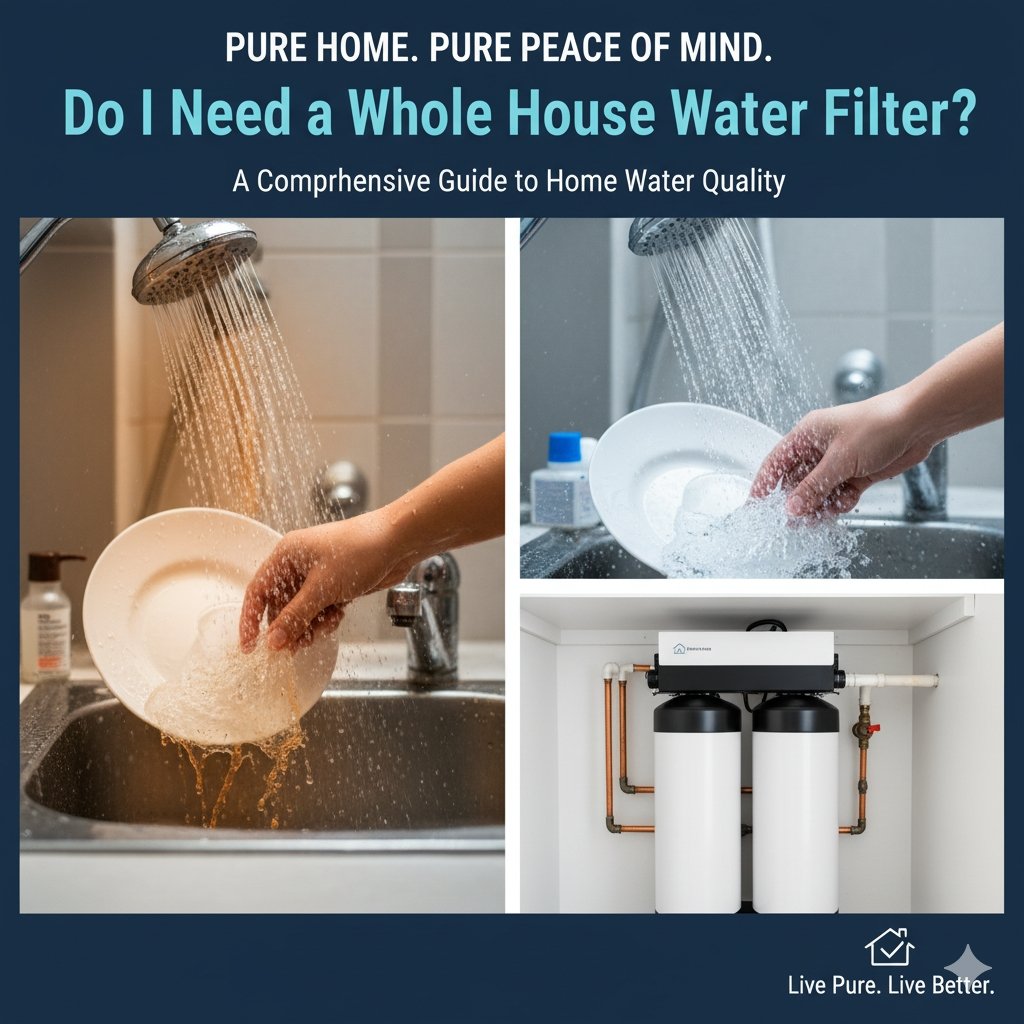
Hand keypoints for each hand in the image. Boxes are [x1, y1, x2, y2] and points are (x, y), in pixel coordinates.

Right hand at [239, 511, 408, 653]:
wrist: (398, 542)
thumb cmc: (360, 550)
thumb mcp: (323, 588)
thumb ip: (296, 616)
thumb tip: (273, 641)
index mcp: (287, 555)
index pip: (257, 590)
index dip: (251, 619)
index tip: (249, 646)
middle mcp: (299, 564)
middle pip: (281, 605)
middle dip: (288, 627)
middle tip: (294, 647)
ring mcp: (319, 575)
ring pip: (302, 611)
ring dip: (309, 626)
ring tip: (321, 630)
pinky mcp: (336, 585)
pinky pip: (321, 610)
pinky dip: (326, 619)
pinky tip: (337, 616)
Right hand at [750, 392, 934, 516]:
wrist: (918, 423)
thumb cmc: (878, 425)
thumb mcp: (840, 460)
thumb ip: (814, 487)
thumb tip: (791, 507)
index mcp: (807, 435)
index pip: (775, 462)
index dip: (764, 484)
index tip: (755, 505)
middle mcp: (819, 448)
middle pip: (797, 481)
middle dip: (797, 501)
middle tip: (794, 522)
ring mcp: (838, 461)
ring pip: (818, 491)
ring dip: (819, 505)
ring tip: (821, 517)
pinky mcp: (856, 472)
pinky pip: (838, 494)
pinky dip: (840, 502)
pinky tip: (845, 504)